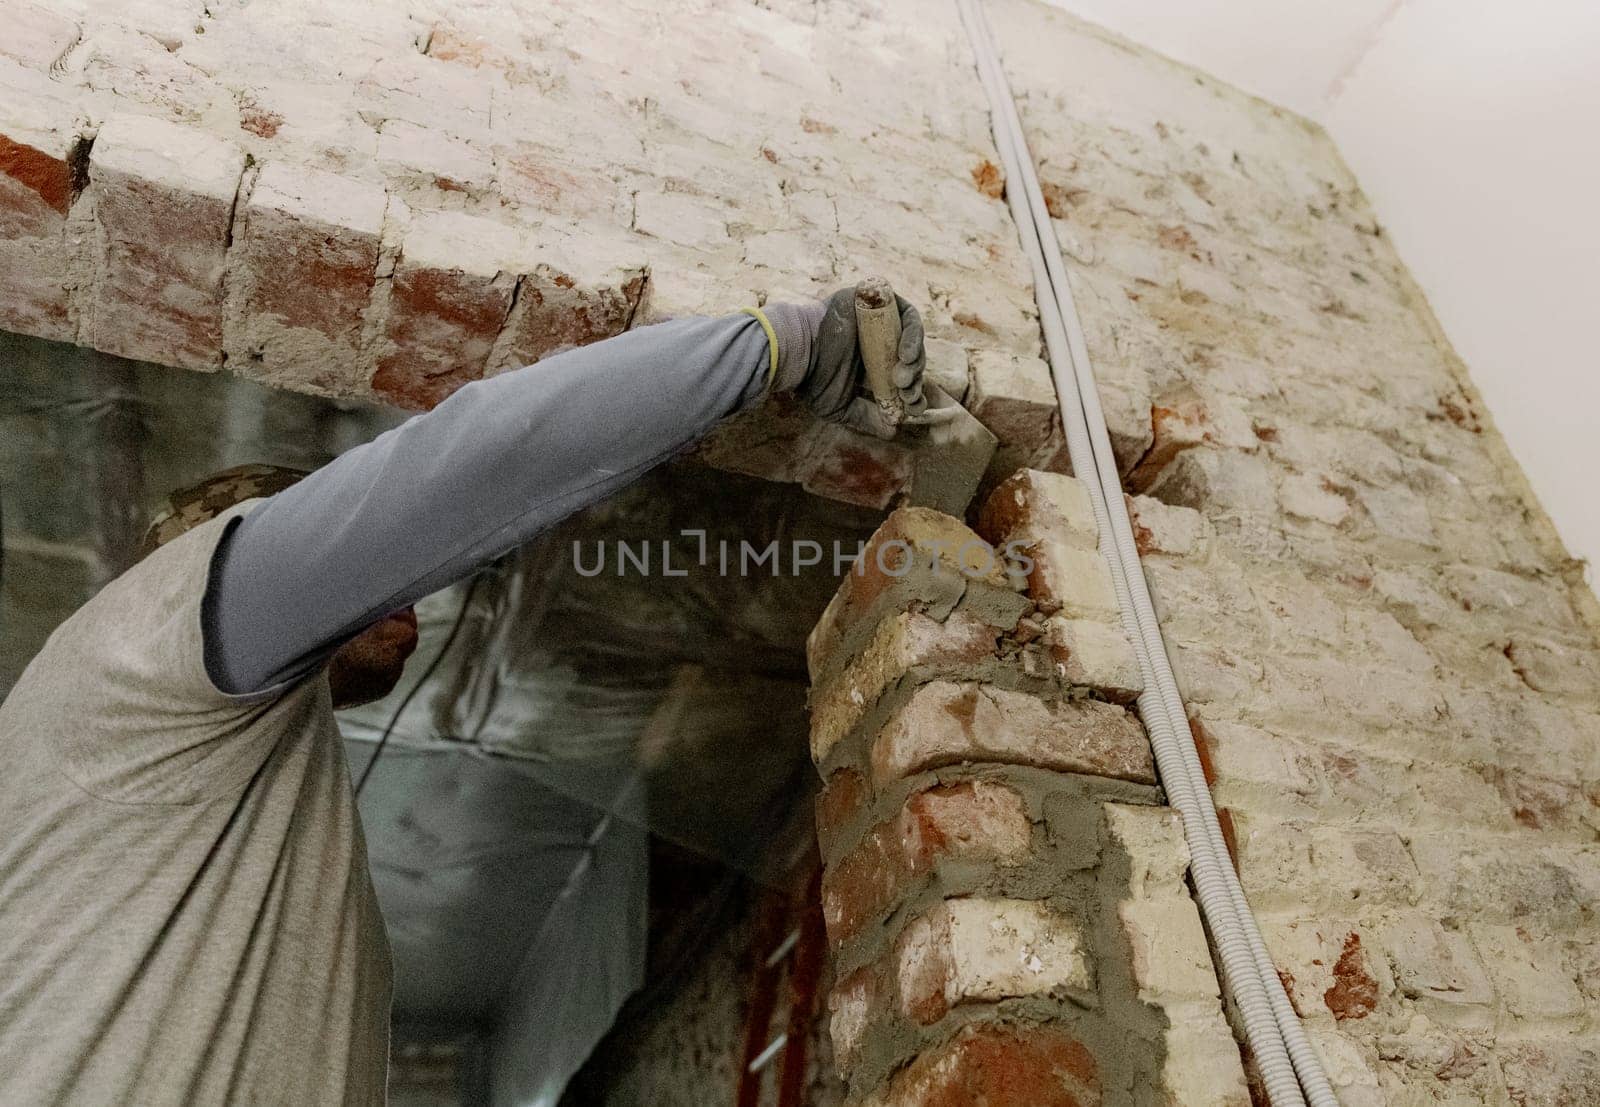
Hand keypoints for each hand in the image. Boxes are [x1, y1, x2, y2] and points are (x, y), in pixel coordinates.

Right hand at [799, 285, 926, 438]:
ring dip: (915, 358)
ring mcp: (877, 319)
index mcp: (868, 363)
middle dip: (913, 379)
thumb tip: (892, 430)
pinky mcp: (876, 300)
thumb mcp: (841, 407)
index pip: (900, 376)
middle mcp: (875, 340)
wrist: (798, 352)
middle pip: (908, 358)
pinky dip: (911, 334)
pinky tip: (905, 355)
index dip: (912, 392)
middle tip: (907, 393)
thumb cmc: (812, 380)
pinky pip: (904, 313)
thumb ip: (866, 417)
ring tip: (906, 378)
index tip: (913, 407)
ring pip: (909, 336)